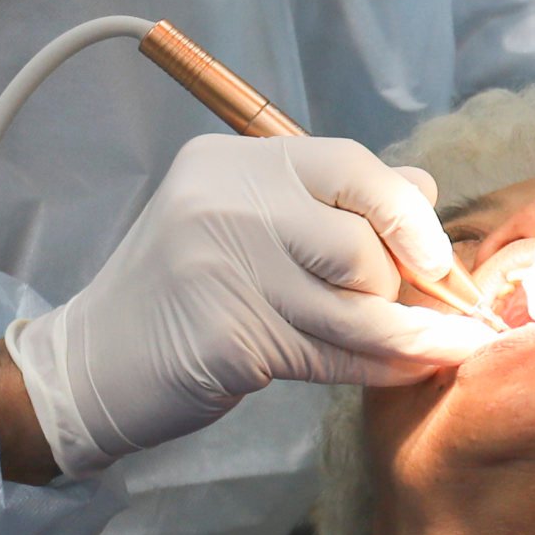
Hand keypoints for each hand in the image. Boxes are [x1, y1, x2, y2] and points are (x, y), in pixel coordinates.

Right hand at [4, 135, 488, 478]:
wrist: (90, 364)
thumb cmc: (182, 291)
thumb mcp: (241, 222)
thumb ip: (327, 203)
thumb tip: (424, 190)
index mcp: (233, 163)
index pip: (348, 166)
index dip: (405, 212)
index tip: (437, 255)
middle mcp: (224, 204)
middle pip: (358, 245)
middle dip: (398, 287)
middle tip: (411, 312)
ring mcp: (221, 272)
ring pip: (353, 309)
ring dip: (410, 338)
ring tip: (444, 349)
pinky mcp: (226, 340)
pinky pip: (332, 356)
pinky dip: (379, 368)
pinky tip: (404, 371)